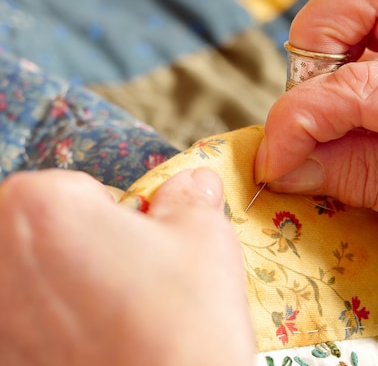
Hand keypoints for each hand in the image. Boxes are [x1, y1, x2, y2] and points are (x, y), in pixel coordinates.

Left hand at [0, 169, 253, 365]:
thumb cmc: (183, 320)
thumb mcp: (204, 237)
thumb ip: (189, 197)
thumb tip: (193, 183)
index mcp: (40, 205)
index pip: (77, 188)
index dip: (115, 215)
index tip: (136, 245)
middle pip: (44, 231)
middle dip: (83, 246)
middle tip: (129, 281)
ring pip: (33, 281)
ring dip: (65, 291)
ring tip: (115, 320)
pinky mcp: (2, 356)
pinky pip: (27, 326)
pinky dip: (52, 332)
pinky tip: (95, 348)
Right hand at [255, 0, 377, 312]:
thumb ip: (363, 178)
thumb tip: (287, 160)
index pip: (362, 81)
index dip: (300, 118)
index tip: (274, 162)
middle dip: (316, 44)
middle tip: (306, 115)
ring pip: (374, 1)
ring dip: (330, 51)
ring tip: (325, 117)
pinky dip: (349, 66)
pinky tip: (350, 116)